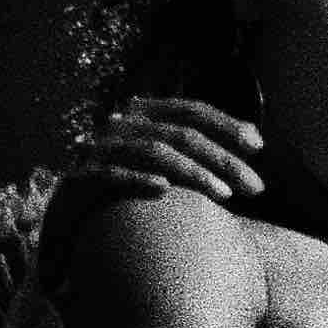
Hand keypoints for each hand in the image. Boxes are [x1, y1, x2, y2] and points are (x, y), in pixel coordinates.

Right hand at [69, 95, 264, 206]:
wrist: (69, 217)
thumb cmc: (130, 186)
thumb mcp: (168, 161)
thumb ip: (208, 148)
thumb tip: (257, 138)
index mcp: (142, 116)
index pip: (190, 110)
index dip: (225, 124)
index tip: (258, 146)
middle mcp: (120, 125)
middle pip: (179, 134)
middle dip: (222, 159)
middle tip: (255, 188)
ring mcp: (99, 151)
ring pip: (153, 151)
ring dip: (193, 172)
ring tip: (225, 196)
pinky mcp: (79, 180)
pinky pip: (111, 174)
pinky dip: (138, 179)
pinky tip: (164, 191)